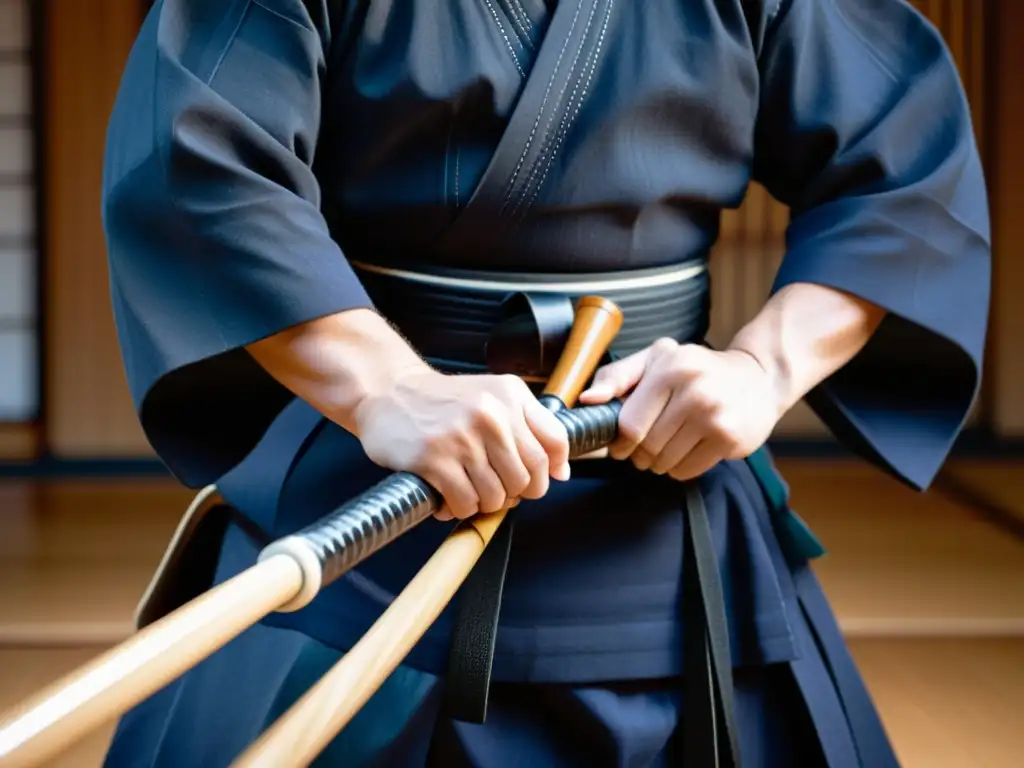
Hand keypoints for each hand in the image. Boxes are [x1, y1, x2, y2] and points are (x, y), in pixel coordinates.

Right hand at [353, 368, 570, 520]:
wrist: (388, 392)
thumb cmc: (442, 402)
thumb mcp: (492, 397)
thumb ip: (530, 427)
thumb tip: (561, 472)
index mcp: (510, 395)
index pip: (554, 444)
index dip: (549, 472)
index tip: (534, 479)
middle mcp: (491, 413)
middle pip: (528, 478)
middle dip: (514, 493)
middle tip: (493, 488)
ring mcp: (462, 436)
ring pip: (497, 495)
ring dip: (483, 503)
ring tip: (467, 490)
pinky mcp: (433, 458)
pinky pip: (465, 503)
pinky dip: (458, 508)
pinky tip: (447, 496)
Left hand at [577, 339, 783, 480]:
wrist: (758, 377)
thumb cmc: (696, 368)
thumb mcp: (656, 360)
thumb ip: (617, 376)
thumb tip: (586, 400)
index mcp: (670, 368)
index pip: (629, 425)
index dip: (619, 442)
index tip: (621, 443)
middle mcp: (694, 391)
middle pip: (646, 447)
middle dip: (639, 454)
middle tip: (647, 446)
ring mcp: (715, 417)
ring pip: (665, 462)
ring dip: (658, 463)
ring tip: (669, 445)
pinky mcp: (730, 439)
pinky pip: (687, 471)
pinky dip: (679, 468)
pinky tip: (688, 450)